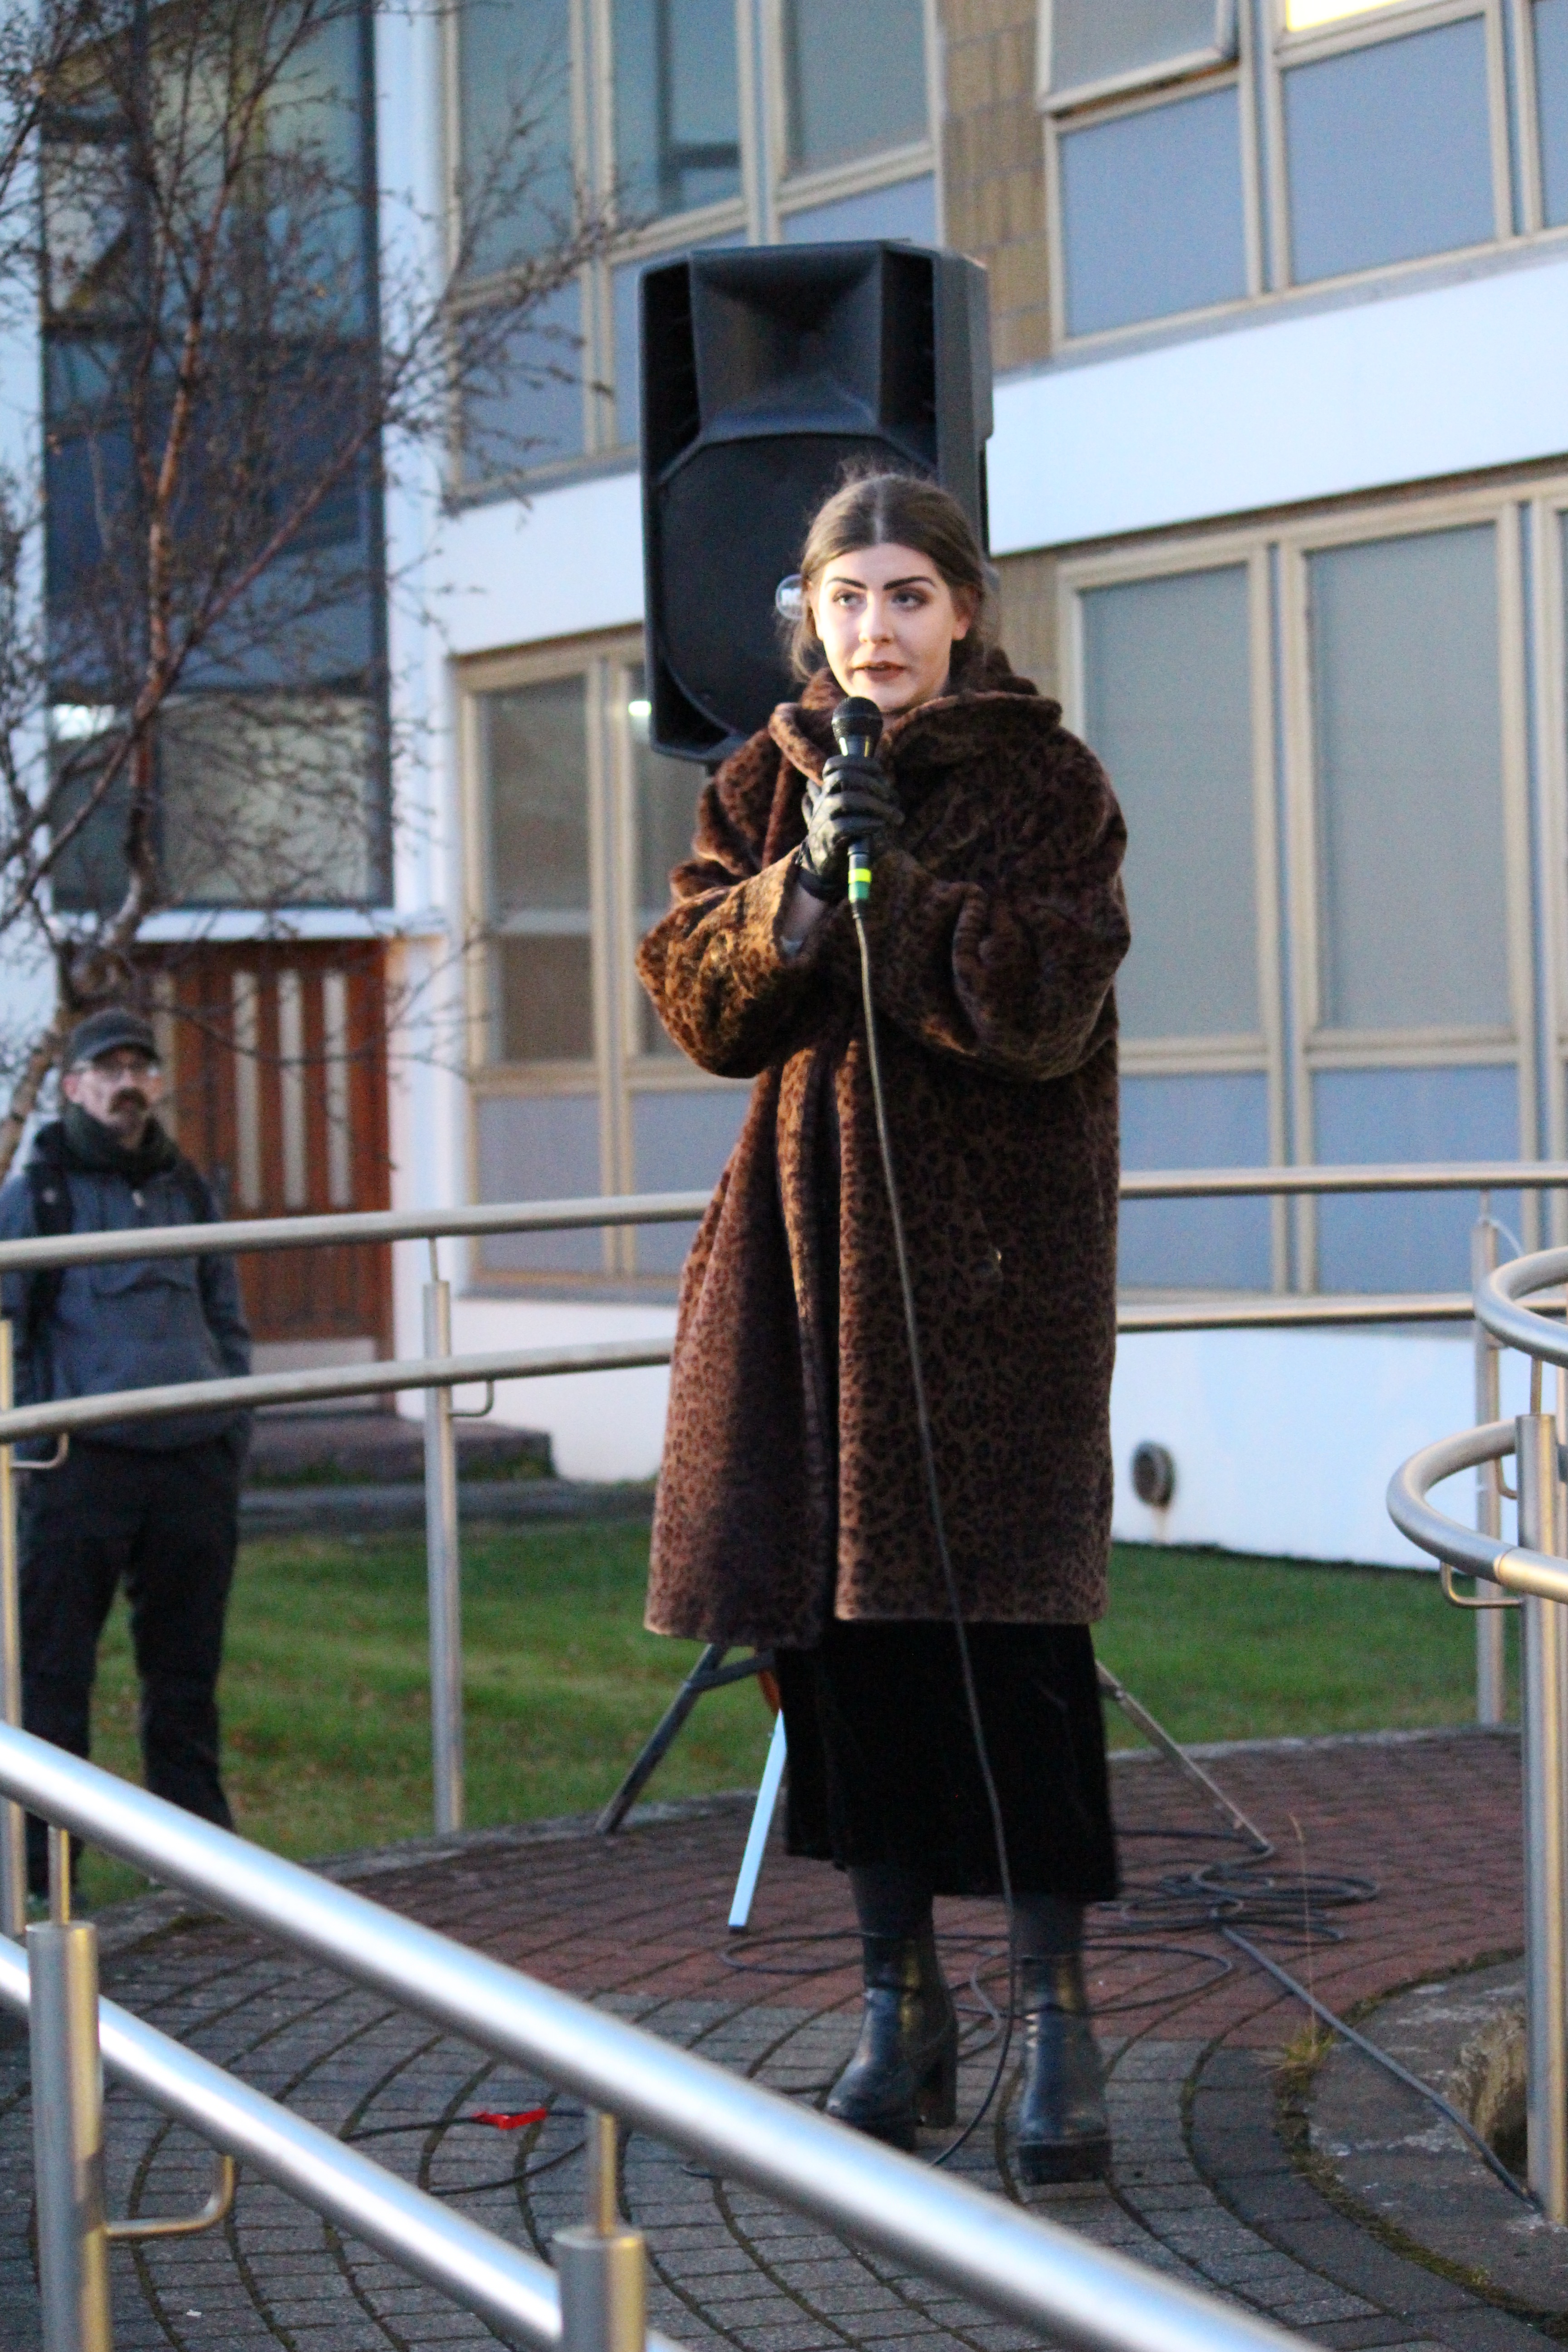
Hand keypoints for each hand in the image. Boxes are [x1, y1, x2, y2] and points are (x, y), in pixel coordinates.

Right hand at [797, 756, 901, 898]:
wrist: (823, 867)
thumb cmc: (843, 837)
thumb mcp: (849, 813)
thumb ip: (862, 797)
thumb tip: (888, 789)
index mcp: (828, 792)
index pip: (834, 765)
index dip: (858, 762)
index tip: (879, 770)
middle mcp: (823, 802)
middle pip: (842, 776)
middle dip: (871, 782)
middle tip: (891, 795)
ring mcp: (823, 819)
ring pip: (846, 800)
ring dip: (875, 805)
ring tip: (894, 816)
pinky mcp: (828, 839)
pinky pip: (845, 826)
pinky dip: (867, 824)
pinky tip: (880, 826)